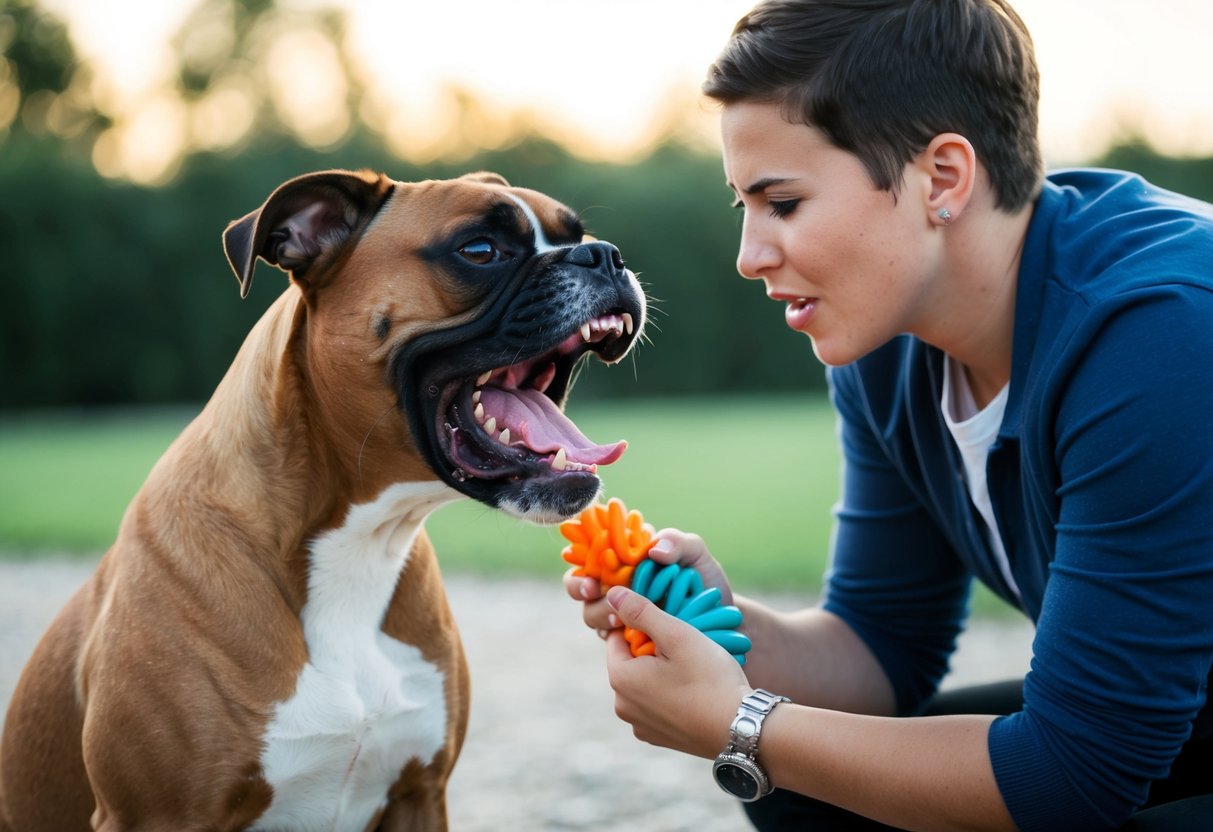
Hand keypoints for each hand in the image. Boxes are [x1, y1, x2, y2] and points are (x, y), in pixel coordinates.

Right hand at [563, 527, 734, 635]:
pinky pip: (611, 641)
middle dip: (581, 590)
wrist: (722, 619)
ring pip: (592, 615)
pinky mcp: (629, 639)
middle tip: (596, 593)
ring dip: (601, 615)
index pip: (588, 559)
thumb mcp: (695, 554)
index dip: (582, 567)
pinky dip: (618, 638)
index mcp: (624, 560)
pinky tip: (635, 637)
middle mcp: (616, 586)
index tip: (591, 579)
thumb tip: (654, 550)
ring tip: (621, 619)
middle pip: (582, 589)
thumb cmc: (704, 580)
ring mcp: (620, 614)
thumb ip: (677, 542)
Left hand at [603, 585, 750, 759]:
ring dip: (662, 673)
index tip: (670, 629)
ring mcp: (640, 726)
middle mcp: (623, 706)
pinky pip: (657, 706)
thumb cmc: (710, 678)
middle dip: (652, 650)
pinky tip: (696, 693)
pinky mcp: (659, 738)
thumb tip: (612, 594)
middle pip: (630, 662)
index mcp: (620, 679)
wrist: (742, 728)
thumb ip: (641, 611)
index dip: (643, 627)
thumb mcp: (677, 635)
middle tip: (686, 648)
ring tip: (694, 671)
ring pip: (644, 684)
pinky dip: (670, 696)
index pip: (617, 638)